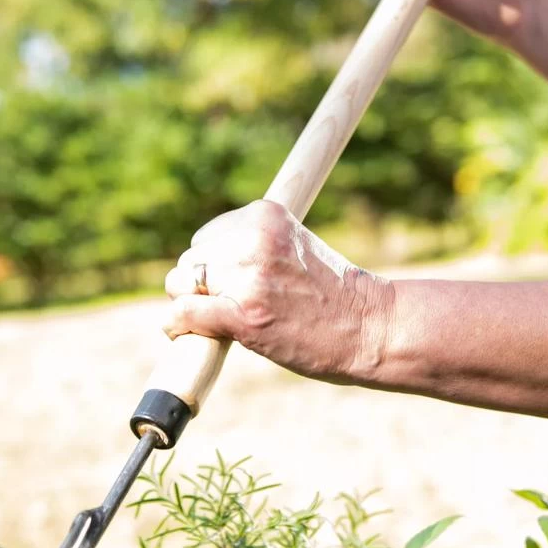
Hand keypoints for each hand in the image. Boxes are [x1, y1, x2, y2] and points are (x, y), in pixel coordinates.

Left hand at [163, 200, 390, 384]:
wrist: (369, 327)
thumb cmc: (332, 295)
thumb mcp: (293, 248)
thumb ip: (253, 247)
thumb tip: (196, 270)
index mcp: (266, 216)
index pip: (208, 236)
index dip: (214, 264)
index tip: (232, 283)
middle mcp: (254, 240)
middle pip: (191, 259)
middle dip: (201, 285)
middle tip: (229, 306)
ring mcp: (249, 277)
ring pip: (182, 283)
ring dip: (188, 303)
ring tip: (216, 319)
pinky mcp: (245, 314)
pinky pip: (187, 311)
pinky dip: (177, 324)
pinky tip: (179, 331)